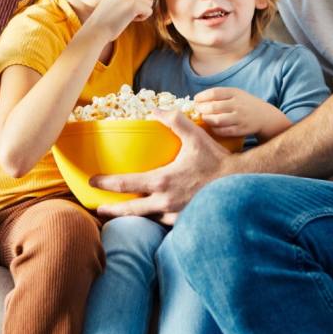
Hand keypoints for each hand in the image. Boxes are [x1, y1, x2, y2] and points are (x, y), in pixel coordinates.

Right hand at [85, 0, 154, 41]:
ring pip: (150, 2)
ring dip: (143, 11)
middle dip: (146, 3)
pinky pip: (149, 11)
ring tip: (128, 15)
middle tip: (133, 11)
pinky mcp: (133, 4)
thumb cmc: (108, 15)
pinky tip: (130, 19)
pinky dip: (143, 17)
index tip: (146, 1)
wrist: (96, 28)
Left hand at [91, 109, 233, 224]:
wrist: (240, 185)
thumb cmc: (216, 160)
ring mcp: (174, 215)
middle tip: (98, 208)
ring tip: (123, 214)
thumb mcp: (195, 135)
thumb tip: (155, 110)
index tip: (92, 182)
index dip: (105, 183)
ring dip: (133, 216)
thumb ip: (174, 120)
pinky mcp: (185, 222)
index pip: (125, 184)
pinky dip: (155, 219)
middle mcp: (164, 202)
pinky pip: (164, 223)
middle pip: (129, 210)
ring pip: (147, 218)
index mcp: (161, 182)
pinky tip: (152, 216)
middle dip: (111, 210)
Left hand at [195, 87, 288, 140]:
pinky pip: (224, 131)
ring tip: (204, 118)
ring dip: (207, 120)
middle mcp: (238, 104)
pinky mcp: (242, 130)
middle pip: (213, 107)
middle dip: (201, 109)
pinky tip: (212, 127)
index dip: (202, 97)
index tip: (196, 99)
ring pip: (218, 120)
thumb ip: (221, 96)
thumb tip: (198, 100)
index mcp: (235, 93)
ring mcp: (240, 118)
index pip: (214, 93)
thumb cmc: (246, 105)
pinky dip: (215, 129)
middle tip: (197, 110)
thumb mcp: (236, 94)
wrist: (266, 117)